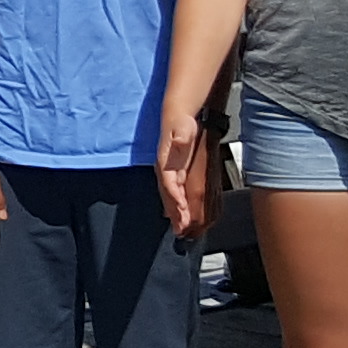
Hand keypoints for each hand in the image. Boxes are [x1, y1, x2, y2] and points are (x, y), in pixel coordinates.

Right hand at [155, 109, 209, 236]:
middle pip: (169, 196)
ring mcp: (169, 173)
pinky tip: (179, 214)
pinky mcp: (174, 173)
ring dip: (175, 213)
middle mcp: (164, 170)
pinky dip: (176, 206)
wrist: (177, 117)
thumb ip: (180, 137)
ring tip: (180, 228)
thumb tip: (179, 140)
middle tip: (181, 230)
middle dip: (175, 213)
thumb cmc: (180, 124)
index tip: (182, 210)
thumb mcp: (182, 129)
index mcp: (165, 163)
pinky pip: (174, 193)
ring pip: (170, 197)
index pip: (169, 184)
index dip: (175, 198)